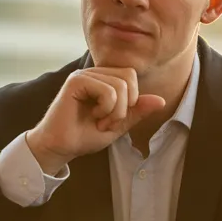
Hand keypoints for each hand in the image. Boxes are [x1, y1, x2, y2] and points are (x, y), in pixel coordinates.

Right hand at [26, 67, 165, 173]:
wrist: (60, 147)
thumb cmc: (84, 135)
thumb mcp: (119, 124)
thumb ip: (137, 111)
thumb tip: (161, 100)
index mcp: (103, 79)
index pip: (131, 77)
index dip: (131, 101)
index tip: (115, 119)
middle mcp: (94, 73)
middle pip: (129, 77)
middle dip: (125, 106)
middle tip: (108, 122)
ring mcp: (84, 75)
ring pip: (120, 85)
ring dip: (115, 111)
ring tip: (99, 121)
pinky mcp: (76, 81)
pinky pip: (108, 90)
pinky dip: (106, 109)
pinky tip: (92, 116)